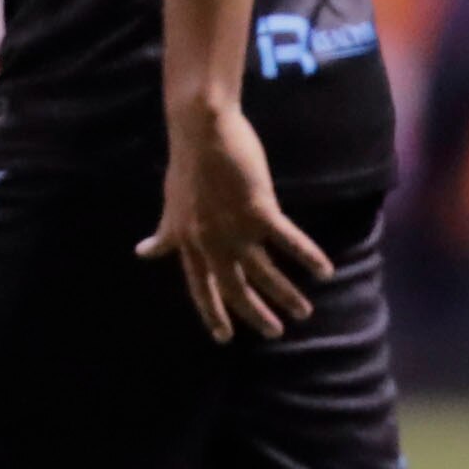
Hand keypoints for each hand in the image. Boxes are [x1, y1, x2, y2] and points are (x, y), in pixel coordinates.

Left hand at [140, 99, 331, 340]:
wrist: (201, 131)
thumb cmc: (186, 164)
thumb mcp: (171, 206)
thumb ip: (165, 234)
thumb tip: (142, 252)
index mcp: (188, 242)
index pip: (200, 288)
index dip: (212, 313)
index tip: (224, 337)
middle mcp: (211, 242)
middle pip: (235, 287)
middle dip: (255, 314)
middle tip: (273, 333)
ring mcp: (235, 228)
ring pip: (264, 272)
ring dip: (285, 294)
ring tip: (303, 312)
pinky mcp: (259, 210)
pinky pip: (288, 241)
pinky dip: (308, 256)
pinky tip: (325, 271)